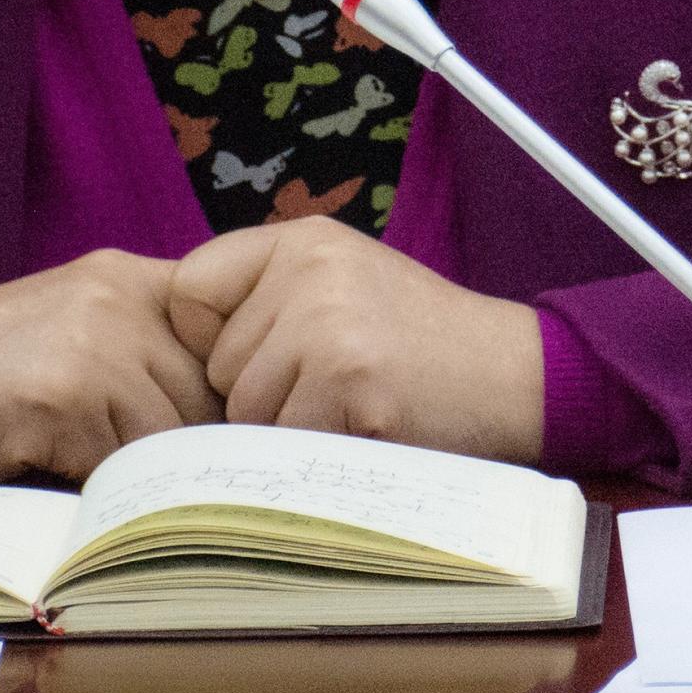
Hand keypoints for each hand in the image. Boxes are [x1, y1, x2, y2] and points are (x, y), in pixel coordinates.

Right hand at [0, 250, 222, 483]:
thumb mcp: (75, 323)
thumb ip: (146, 343)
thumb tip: (230, 409)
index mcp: (128, 274)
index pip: (225, 333)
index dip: (223, 390)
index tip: (204, 427)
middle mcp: (118, 295)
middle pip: (206, 392)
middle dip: (181, 442)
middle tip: (136, 464)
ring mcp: (91, 341)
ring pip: (167, 434)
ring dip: (136, 468)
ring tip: (87, 461)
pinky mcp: (60, 392)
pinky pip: (116, 462)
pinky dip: (93, 483)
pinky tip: (54, 466)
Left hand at [166, 217, 543, 464]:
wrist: (513, 372)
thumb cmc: (419, 341)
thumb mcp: (342, 283)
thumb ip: (268, 297)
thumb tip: (178, 349)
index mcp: (302, 239)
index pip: (191, 289)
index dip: (209, 339)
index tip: (256, 360)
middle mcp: (309, 267)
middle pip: (218, 363)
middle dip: (259, 393)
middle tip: (328, 388)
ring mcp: (329, 321)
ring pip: (246, 409)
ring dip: (289, 428)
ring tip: (349, 406)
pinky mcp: (350, 379)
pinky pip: (287, 440)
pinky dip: (320, 452)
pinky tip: (368, 425)